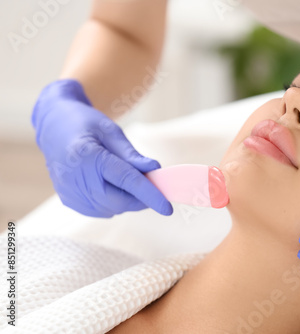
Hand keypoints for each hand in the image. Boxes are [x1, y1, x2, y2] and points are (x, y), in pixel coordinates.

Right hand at [32, 79, 172, 217]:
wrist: (54, 126)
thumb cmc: (86, 124)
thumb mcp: (112, 132)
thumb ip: (132, 155)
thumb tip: (154, 170)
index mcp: (88, 156)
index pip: (126, 181)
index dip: (150, 195)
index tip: (167, 208)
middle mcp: (76, 178)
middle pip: (120, 201)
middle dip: (141, 198)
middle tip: (150, 184)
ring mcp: (70, 192)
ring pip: (112, 209)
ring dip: (127, 200)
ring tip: (125, 178)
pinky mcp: (69, 201)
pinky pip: (101, 211)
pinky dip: (113, 202)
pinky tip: (110, 185)